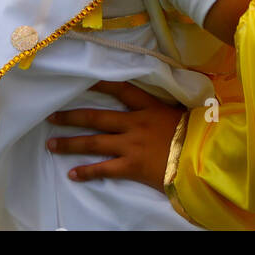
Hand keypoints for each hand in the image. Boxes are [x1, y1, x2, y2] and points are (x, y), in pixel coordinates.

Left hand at [47, 80, 185, 190]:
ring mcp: (131, 145)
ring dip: (71, 143)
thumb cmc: (196, 134)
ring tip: (51, 144)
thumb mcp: (181, 112)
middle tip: (51, 117)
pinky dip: (87, 172)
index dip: (100, 84)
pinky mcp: (132, 166)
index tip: (81, 81)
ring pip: (94, 143)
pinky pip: (105, 169)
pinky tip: (72, 174)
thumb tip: (165, 100)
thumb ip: (166, 107)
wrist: (202, 158)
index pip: (120, 90)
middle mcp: (135, 123)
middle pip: (97, 118)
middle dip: (72, 117)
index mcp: (148, 107)